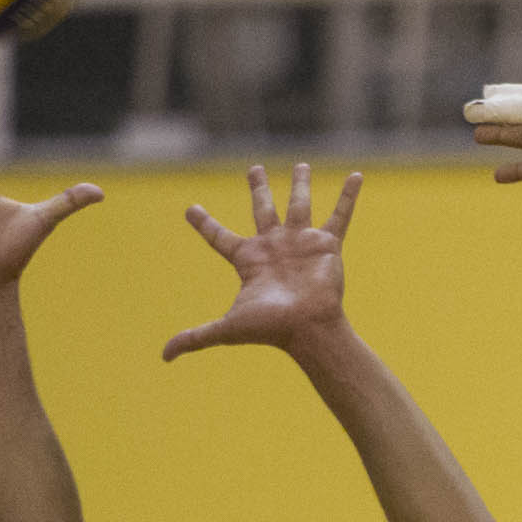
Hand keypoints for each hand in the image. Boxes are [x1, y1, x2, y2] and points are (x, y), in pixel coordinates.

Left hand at [161, 164, 358, 359]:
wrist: (307, 328)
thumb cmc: (271, 328)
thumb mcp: (227, 329)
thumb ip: (195, 337)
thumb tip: (165, 357)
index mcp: (249, 261)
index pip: (220, 237)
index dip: (204, 224)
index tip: (190, 209)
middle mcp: (274, 247)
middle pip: (262, 209)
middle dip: (258, 189)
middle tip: (254, 169)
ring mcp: (301, 243)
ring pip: (299, 205)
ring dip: (300, 184)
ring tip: (300, 164)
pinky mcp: (326, 244)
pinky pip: (340, 215)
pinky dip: (348, 196)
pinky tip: (356, 175)